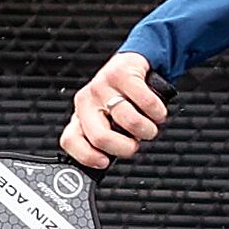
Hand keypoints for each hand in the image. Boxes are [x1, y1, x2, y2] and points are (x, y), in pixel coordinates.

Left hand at [61, 52, 170, 169]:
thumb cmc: (120, 99)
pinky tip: (155, 111)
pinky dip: (158, 112)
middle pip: (101, 137)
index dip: (87, 156)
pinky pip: (147, 103)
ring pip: (130, 122)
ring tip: (149, 125)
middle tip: (135, 143)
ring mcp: (102, 86)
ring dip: (148, 130)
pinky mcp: (121, 73)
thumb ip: (103, 142)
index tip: (104, 162)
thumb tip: (105, 164)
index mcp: (80, 117)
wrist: (132, 65)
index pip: (70, 140)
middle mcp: (87, 101)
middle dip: (126, 148)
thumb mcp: (106, 122)